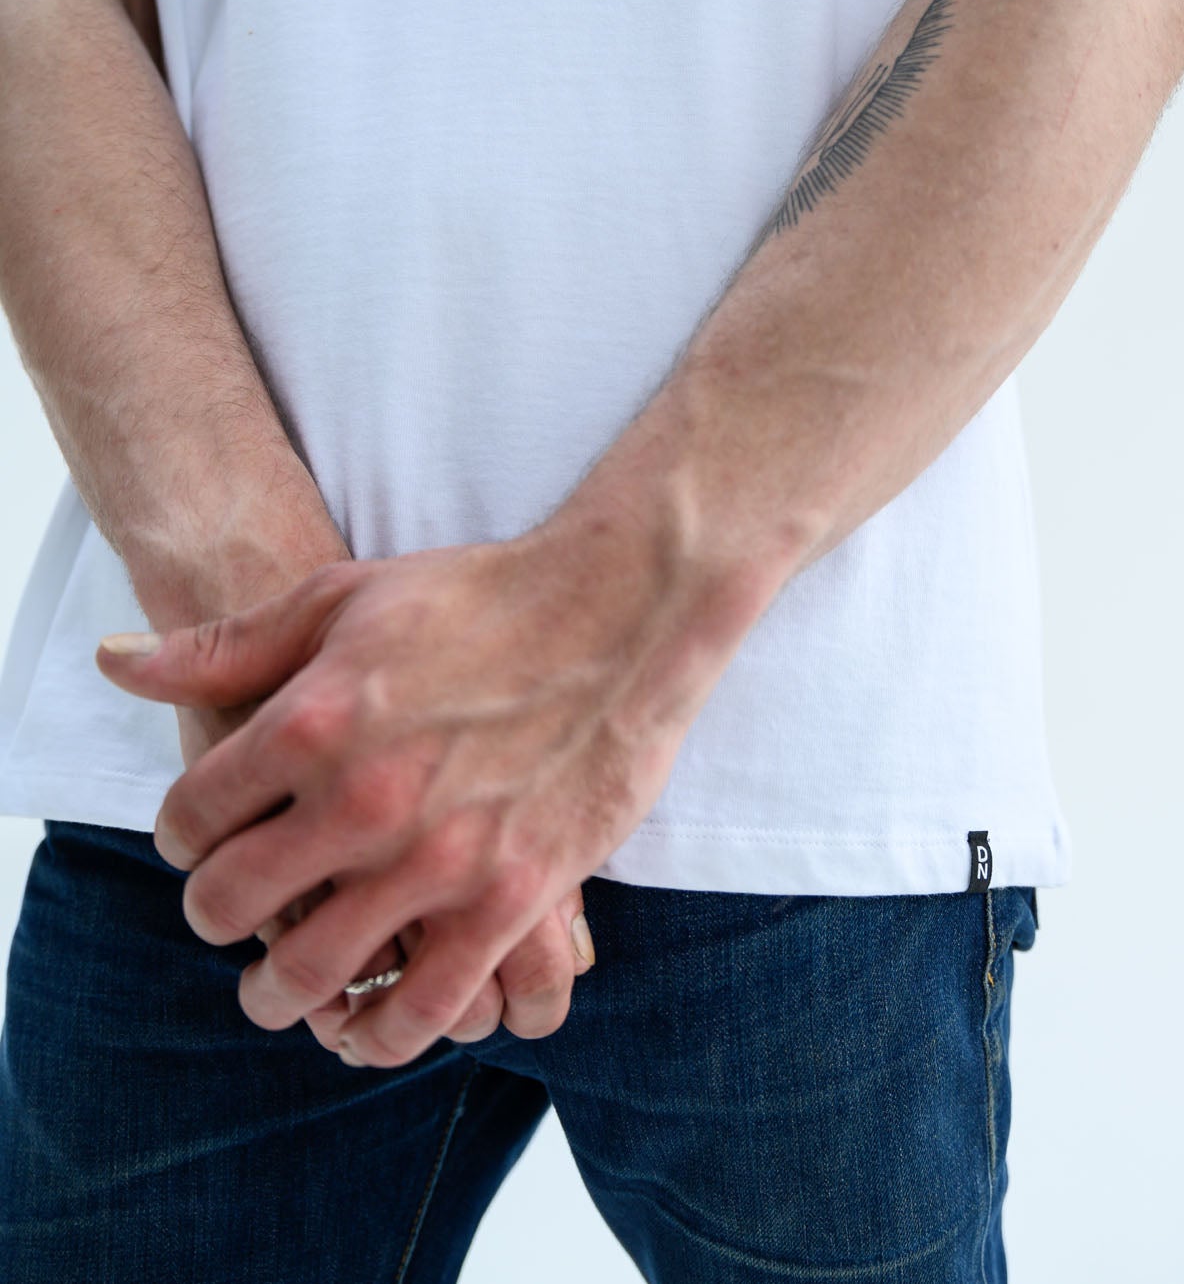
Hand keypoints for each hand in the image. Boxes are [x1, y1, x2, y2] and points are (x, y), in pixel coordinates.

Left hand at [97, 510, 732, 1067]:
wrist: (622, 613)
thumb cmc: (483, 596)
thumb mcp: (343, 596)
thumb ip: (229, 646)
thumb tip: (117, 663)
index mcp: (309, 721)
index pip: (190, 817)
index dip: (183, 834)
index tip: (203, 838)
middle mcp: (360, 801)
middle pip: (229, 905)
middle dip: (216, 915)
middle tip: (232, 913)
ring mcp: (436, 860)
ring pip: (310, 975)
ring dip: (279, 992)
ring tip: (281, 987)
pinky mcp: (509, 901)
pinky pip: (421, 1007)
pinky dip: (381, 1031)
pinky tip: (370, 1020)